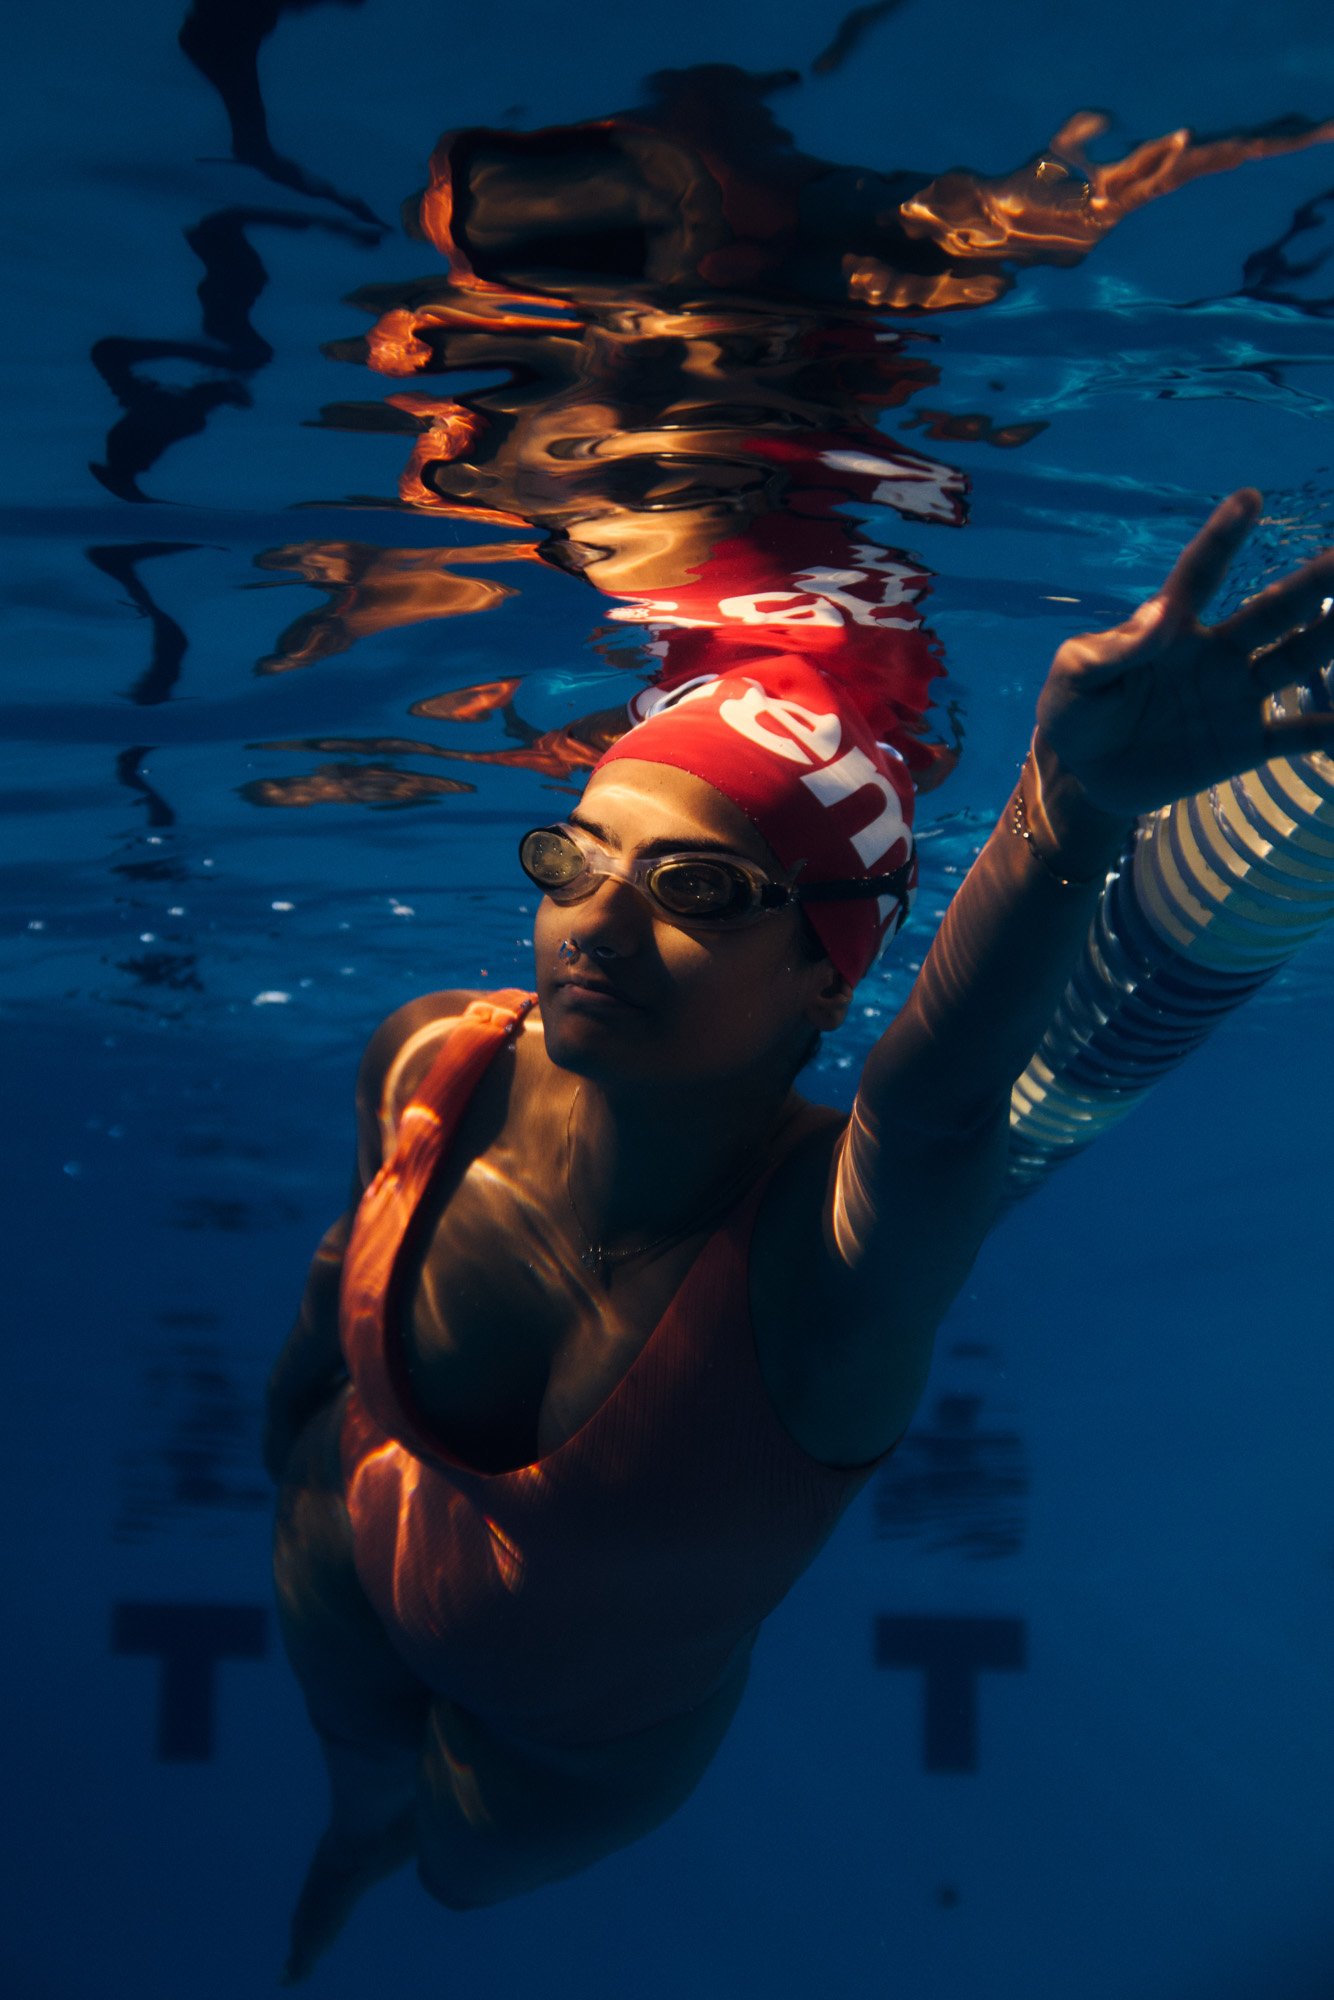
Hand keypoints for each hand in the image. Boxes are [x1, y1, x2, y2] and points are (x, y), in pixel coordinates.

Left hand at [1035, 490, 1333, 820]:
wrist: (1085, 775)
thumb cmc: (1074, 711)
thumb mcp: (1074, 678)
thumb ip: (1112, 649)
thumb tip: (1162, 615)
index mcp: (1172, 628)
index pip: (1201, 575)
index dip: (1223, 537)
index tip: (1248, 498)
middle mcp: (1217, 654)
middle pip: (1274, 611)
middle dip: (1315, 582)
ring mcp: (1235, 697)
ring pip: (1297, 659)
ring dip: (1332, 637)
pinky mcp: (1244, 745)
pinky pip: (1297, 736)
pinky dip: (1329, 732)